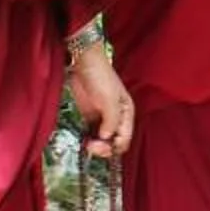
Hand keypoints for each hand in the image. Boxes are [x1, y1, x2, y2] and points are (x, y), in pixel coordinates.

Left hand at [67, 44, 135, 159]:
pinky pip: (91, 133)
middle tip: (91, 146)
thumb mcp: (109, 100)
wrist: (84, 62)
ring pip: (103, 141)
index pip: (125, 139)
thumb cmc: (101, 76)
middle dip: (104, 148)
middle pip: (114, 143)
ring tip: (87, 144)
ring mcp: (103, 118)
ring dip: (96, 146)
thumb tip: (106, 138)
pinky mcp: (90, 116)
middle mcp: (117, 118)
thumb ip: (111, 121)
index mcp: (126, 114)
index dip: (114, 147)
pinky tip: (83, 141)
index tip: (100, 146)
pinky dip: (88, 139)